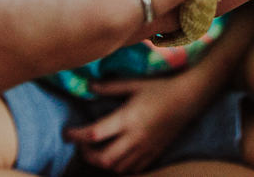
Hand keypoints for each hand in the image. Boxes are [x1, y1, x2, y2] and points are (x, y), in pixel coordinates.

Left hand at [64, 75, 203, 173]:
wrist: (187, 99)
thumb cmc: (160, 88)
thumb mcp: (134, 84)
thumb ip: (110, 87)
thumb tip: (88, 86)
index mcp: (127, 119)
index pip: (94, 134)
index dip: (76, 136)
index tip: (66, 132)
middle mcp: (135, 138)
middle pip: (103, 159)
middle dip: (87, 155)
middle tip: (81, 145)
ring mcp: (145, 149)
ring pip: (117, 168)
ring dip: (102, 163)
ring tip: (96, 151)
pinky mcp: (154, 154)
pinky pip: (133, 169)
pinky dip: (120, 167)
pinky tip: (116, 156)